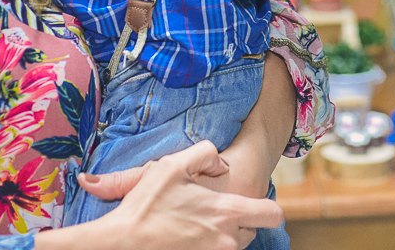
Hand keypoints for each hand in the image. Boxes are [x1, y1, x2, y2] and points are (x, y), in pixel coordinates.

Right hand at [73, 141, 282, 249]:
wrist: (122, 244)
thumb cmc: (147, 206)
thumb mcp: (173, 164)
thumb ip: (205, 154)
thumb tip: (221, 162)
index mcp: (227, 213)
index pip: (272, 214)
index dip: (267, 208)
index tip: (254, 204)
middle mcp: (227, 240)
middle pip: (251, 231)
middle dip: (237, 221)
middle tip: (212, 210)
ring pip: (233, 245)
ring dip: (221, 235)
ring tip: (195, 223)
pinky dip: (207, 246)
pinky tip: (186, 237)